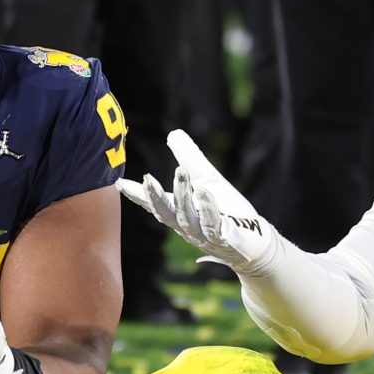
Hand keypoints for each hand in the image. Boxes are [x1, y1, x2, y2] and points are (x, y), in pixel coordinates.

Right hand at [117, 129, 281, 274]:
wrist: (254, 240)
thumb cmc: (227, 211)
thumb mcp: (206, 179)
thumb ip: (189, 158)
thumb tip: (173, 133)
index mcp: (179, 213)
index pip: (154, 204)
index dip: (137, 194)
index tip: (119, 183)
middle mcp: (187, 226)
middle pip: (165, 213)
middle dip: (155, 197)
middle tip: (147, 178)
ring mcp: (204, 235)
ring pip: (187, 217)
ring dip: (182, 195)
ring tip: (181, 172)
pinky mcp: (224, 238)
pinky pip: (212, 225)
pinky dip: (207, 208)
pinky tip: (204, 192)